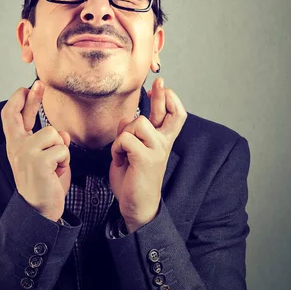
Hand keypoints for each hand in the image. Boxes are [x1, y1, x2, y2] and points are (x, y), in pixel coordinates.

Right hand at [1, 81, 70, 221]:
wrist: (40, 212)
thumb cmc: (44, 185)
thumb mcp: (46, 160)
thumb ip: (50, 144)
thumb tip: (62, 133)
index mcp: (17, 146)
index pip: (12, 117)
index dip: (19, 101)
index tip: (27, 88)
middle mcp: (17, 147)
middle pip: (22, 114)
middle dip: (33, 97)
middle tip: (39, 84)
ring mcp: (26, 152)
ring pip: (54, 134)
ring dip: (61, 150)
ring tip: (55, 166)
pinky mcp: (38, 160)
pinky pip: (62, 148)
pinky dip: (65, 160)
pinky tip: (57, 173)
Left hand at [109, 78, 186, 232]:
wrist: (136, 207)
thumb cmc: (133, 178)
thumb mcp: (130, 151)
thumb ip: (131, 134)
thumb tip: (127, 117)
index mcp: (161, 140)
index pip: (174, 115)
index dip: (170, 98)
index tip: (162, 86)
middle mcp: (163, 143)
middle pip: (169, 112)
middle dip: (162, 95)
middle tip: (160, 83)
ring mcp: (157, 150)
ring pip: (137, 123)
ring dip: (123, 135)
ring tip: (122, 152)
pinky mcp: (146, 158)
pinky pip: (125, 139)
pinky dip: (116, 148)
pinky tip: (119, 161)